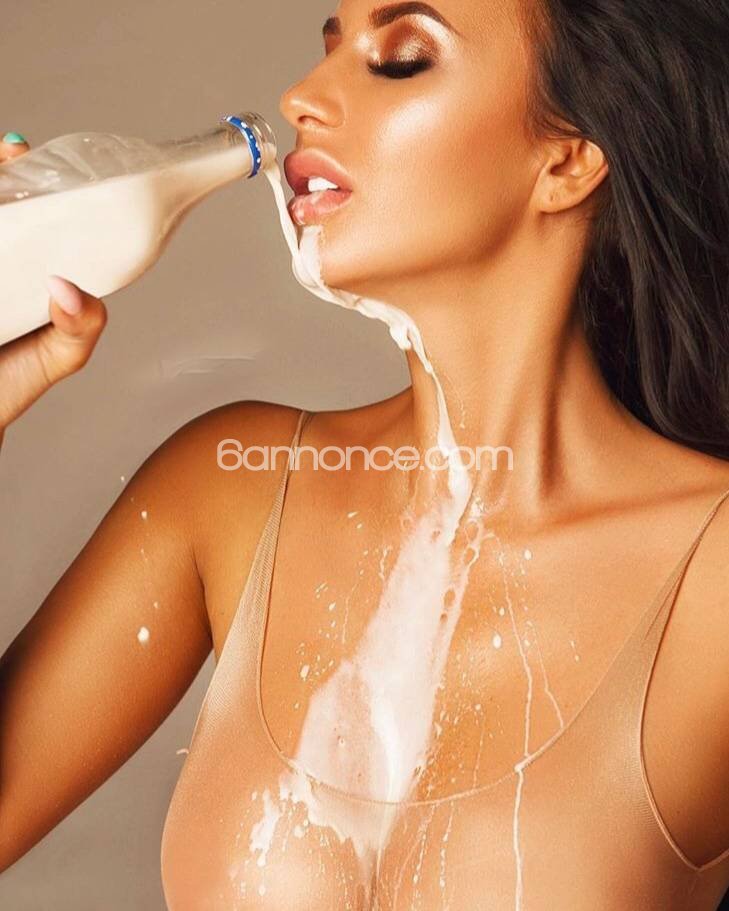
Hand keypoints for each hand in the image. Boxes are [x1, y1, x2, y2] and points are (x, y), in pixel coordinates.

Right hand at [0, 132, 107, 429]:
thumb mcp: (60, 355)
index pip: (30, 210)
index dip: (26, 176)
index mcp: (28, 268)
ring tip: (0, 168)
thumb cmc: (11, 385)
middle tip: (8, 152)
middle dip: (1, 172)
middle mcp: (0, 258)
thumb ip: (81, 325)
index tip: (20, 152)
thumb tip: (70, 288)